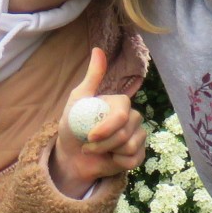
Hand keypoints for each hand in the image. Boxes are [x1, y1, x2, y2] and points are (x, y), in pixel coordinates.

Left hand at [49, 48, 146, 196]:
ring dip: (107, 152)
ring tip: (97, 150)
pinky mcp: (139, 154)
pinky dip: (117, 163)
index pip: (121, 114)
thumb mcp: (78, 100)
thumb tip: (98, 50)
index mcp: (121, 103)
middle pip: (125, 133)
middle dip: (102, 144)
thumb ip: (92, 77)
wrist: (72, 156)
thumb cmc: (74, 126)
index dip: (106, 128)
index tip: (89, 136)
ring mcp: (138, 135)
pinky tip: (110, 158)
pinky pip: (134, 160)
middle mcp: (133, 117)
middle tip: (88, 145)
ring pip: (130, 147)